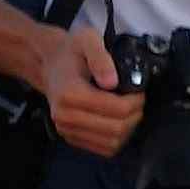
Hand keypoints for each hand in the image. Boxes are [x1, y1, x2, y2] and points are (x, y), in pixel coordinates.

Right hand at [34, 23, 141, 157]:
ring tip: (129, 110)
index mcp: (70, 93)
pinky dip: (117, 138)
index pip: (115, 109)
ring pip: (112, 143)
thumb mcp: (87, 40)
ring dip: (128, 128)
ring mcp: (67, 130)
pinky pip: (103, 149)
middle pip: (116, 129)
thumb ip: (100, 58)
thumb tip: (113, 82)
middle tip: (138, 100)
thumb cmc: (71, 51)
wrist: (50, 65)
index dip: (135, 102)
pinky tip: (118, 121)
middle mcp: (65, 116)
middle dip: (135, 115)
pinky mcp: (71, 138)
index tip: (139, 91)